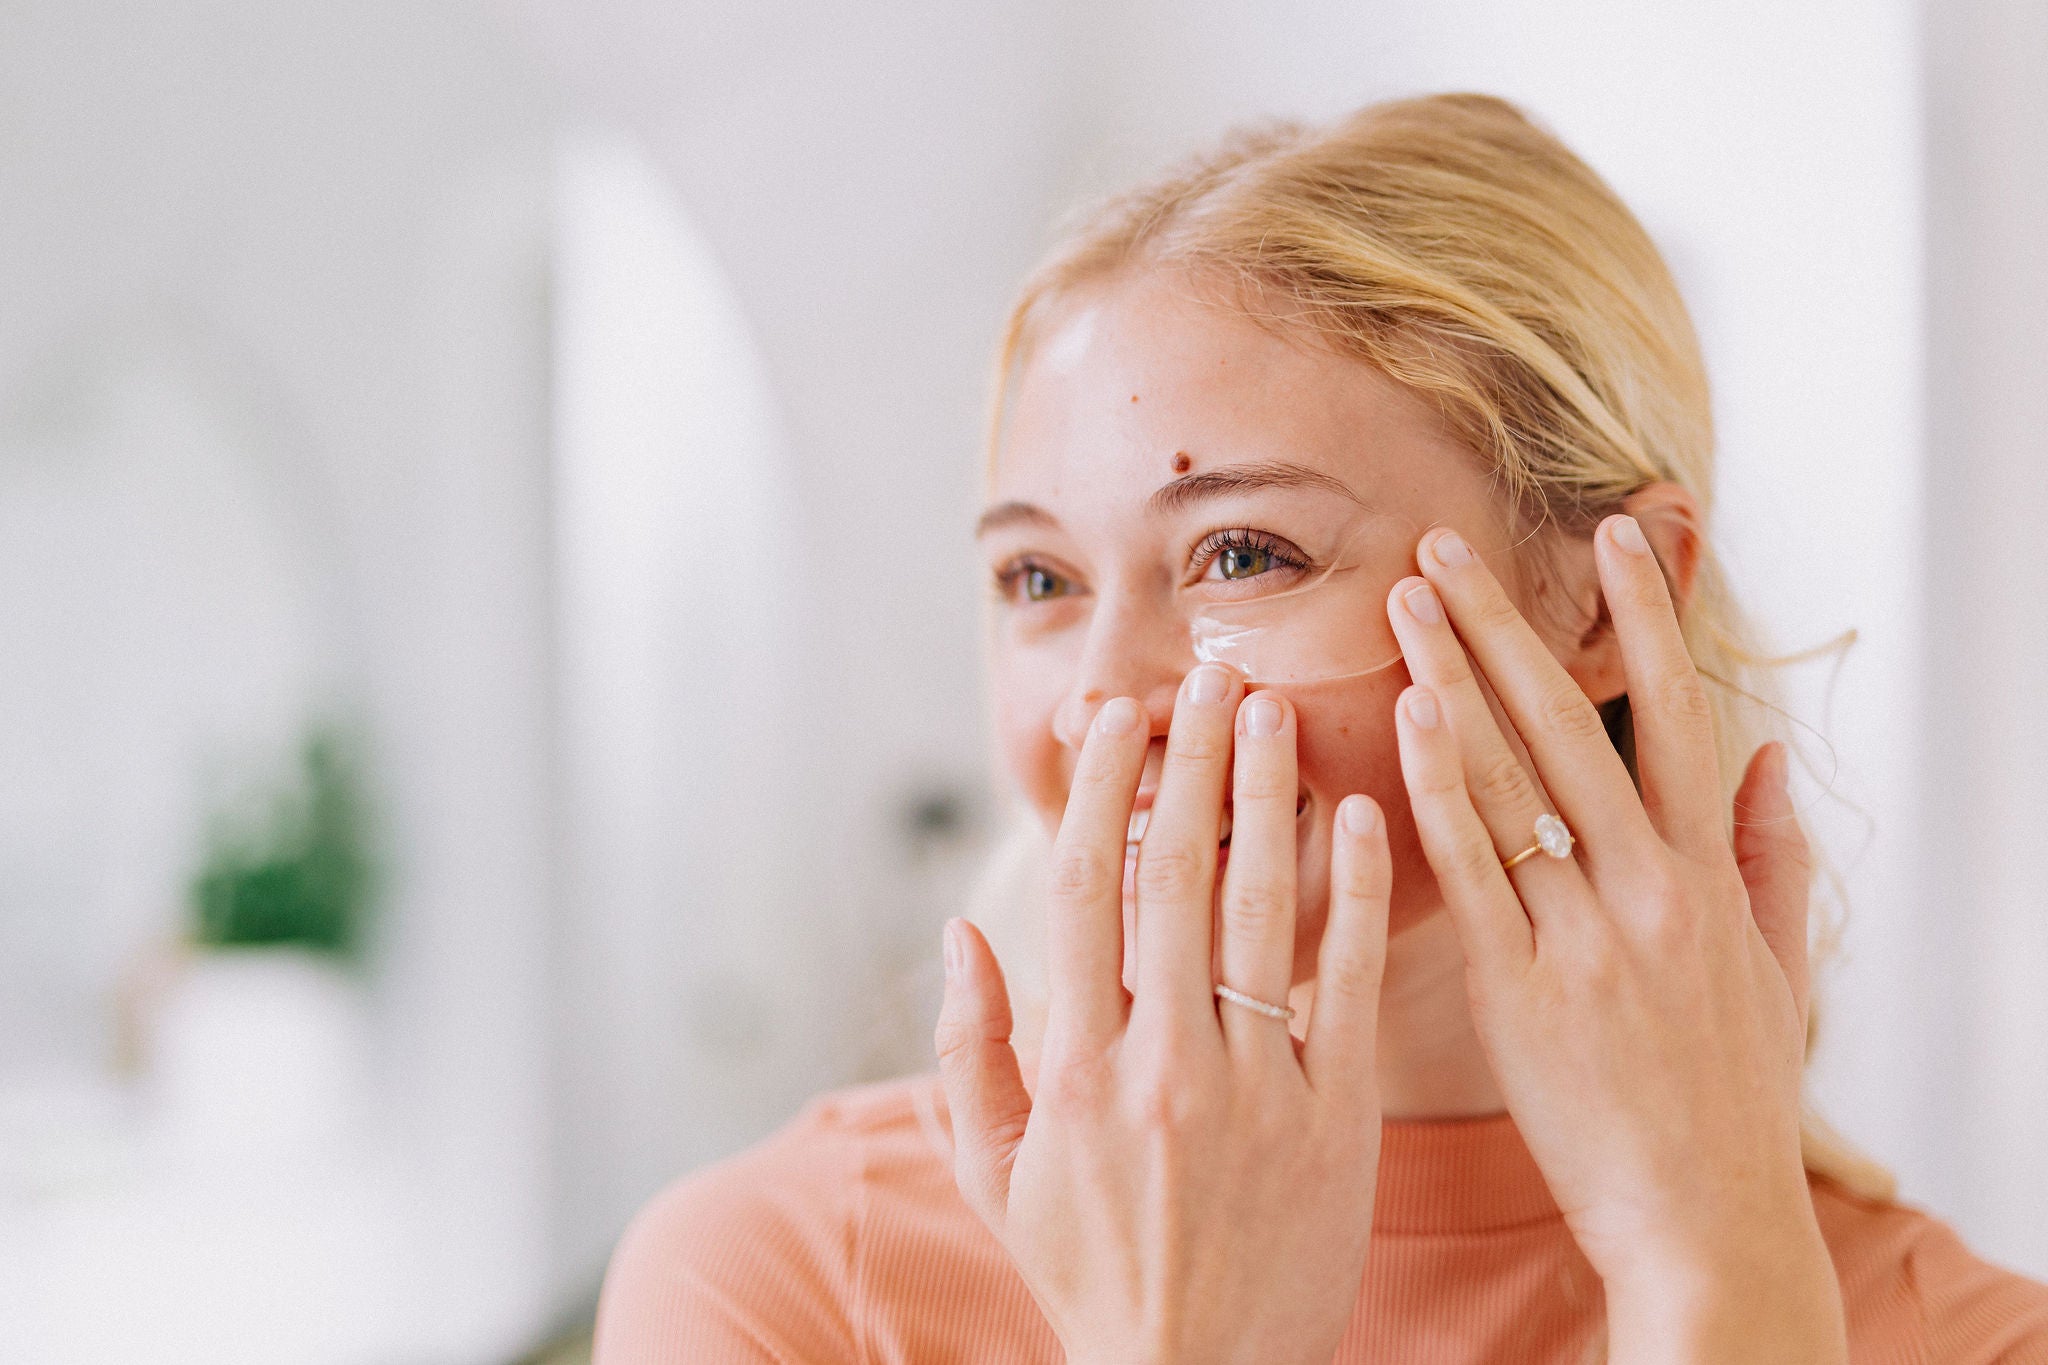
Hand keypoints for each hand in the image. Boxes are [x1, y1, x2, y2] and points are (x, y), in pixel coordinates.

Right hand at [935, 667, 1391, 1364]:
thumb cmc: (1090, 1273)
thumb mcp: (996, 1175)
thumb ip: (968, 1052)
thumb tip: (960, 934)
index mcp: (1072, 1067)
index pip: (1083, 892)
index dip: (1098, 791)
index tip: (1114, 718)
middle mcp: (1161, 1061)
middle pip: (1177, 876)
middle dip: (1193, 763)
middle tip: (1212, 676)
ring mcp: (1256, 1086)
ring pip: (1264, 910)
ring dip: (1271, 799)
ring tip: (1279, 711)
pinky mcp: (1338, 1115)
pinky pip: (1347, 982)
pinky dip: (1359, 892)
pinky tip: (1365, 813)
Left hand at [1385, 516, 1844, 1362]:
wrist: (1705, 1221)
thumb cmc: (1731, 1100)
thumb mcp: (1775, 973)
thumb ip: (1771, 859)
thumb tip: (1764, 760)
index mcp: (1709, 877)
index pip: (1680, 715)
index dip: (1648, 617)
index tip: (1618, 533)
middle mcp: (1650, 890)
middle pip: (1572, 725)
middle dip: (1505, 626)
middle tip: (1444, 546)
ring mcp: (1585, 937)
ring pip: (1512, 781)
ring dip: (1454, 681)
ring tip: (1405, 603)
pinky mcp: (1520, 991)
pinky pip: (1473, 871)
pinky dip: (1438, 791)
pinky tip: (1406, 721)